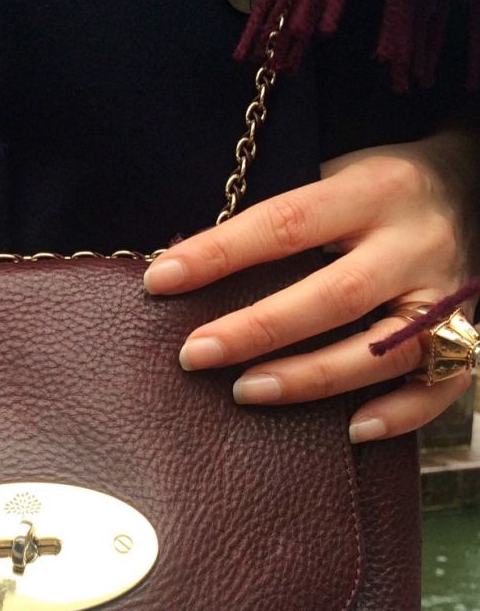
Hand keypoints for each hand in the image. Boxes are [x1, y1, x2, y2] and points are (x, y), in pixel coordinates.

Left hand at [142, 130, 478, 442]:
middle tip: (195, 354)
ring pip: (384, 349)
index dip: (219, 254)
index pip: (286, 223)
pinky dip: (400, 413)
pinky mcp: (470, 332)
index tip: (162, 281)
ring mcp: (448, 293)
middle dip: (257, 330)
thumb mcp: (331, 179)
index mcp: (374, 191)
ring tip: (245, 392)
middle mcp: (416, 242)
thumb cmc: (374, 192)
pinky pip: (444, 383)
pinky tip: (350, 431)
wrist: (471, 184)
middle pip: (335, 295)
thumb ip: (277, 221)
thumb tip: (182, 270)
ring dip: (312, 377)